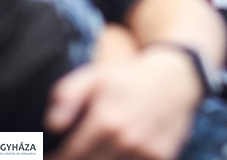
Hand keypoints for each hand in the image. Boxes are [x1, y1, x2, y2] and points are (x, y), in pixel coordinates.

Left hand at [45, 48, 202, 159]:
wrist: (176, 78)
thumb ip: (67, 95)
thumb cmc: (128, 79)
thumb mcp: (96, 75)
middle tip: (72, 154)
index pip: (69, 158)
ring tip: (94, 153)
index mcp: (105, 121)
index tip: (50, 156)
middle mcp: (126, 140)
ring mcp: (146, 153)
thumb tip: (51, 125)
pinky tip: (115, 154)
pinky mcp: (161, 159)